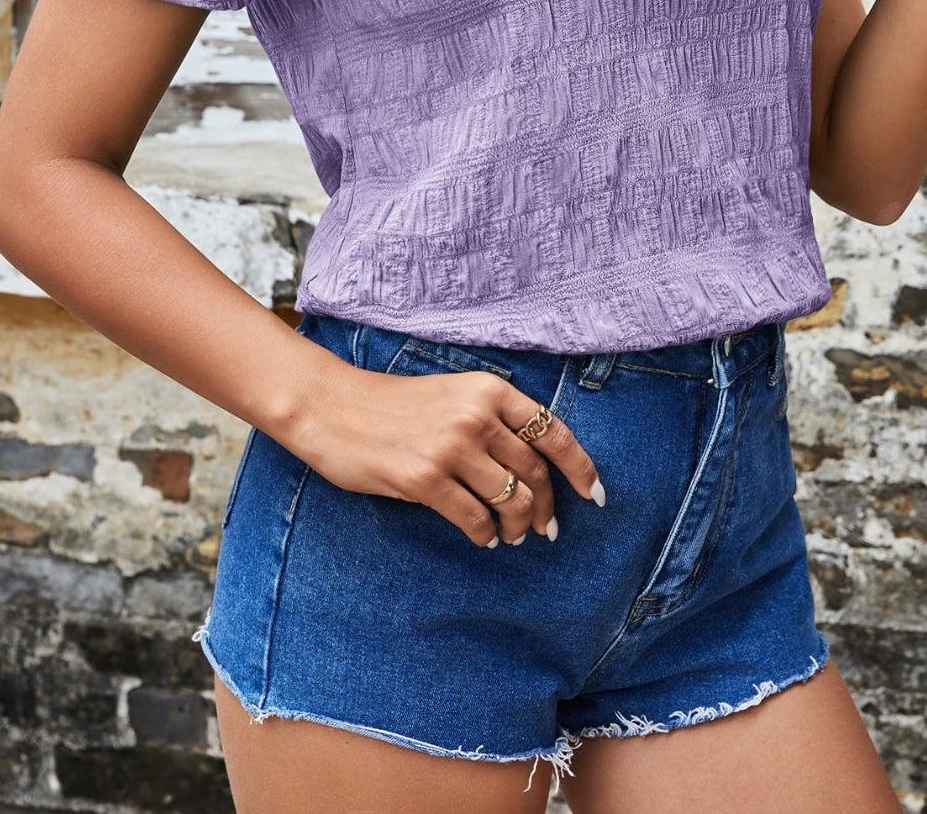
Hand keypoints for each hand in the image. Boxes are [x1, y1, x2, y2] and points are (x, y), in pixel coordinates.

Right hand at [289, 357, 603, 547]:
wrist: (331, 406)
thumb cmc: (392, 404)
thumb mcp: (451, 395)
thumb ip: (490, 421)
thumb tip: (531, 471)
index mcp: (488, 390)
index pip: (552, 432)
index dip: (580, 468)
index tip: (594, 495)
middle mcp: (476, 416)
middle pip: (535, 472)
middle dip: (547, 507)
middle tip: (545, 528)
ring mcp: (451, 448)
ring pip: (511, 501)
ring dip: (518, 527)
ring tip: (511, 535)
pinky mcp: (424, 479)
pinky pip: (475, 520)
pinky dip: (485, 535)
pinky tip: (481, 537)